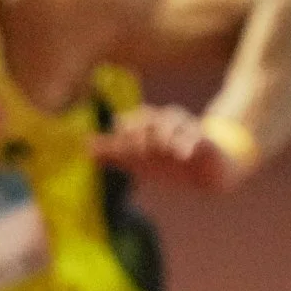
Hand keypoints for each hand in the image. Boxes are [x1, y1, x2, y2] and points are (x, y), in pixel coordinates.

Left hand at [92, 104, 254, 192]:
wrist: (206, 172)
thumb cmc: (168, 162)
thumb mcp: (139, 160)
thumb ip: (113, 152)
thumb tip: (85, 147)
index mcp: (149, 127)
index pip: (132, 121)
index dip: (123, 130)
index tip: (113, 146)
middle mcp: (166, 125)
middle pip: (151, 118)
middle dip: (140, 130)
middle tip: (132, 148)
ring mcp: (186, 131)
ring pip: (174, 122)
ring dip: (163, 133)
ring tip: (158, 147)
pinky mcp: (204, 142)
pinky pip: (197, 139)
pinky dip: (189, 144)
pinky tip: (182, 154)